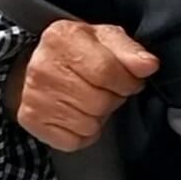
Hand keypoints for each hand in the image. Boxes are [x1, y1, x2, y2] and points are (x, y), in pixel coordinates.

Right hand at [7, 20, 159, 151]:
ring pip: (88, 124)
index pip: (107, 71)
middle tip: (110, 90)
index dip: (128, 81)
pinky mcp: (32, 121)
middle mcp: (42, 68)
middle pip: (98, 101)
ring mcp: (34, 97)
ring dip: (100, 116)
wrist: (39, 63)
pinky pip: (73, 141)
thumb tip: (149, 65)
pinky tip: (80, 113)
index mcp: (63, 38)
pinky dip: (84, 133)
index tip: (131, 81)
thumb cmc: (80, 50)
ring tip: (93, 99)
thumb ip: (131, 50)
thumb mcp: (107, 38)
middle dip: (114, 98)